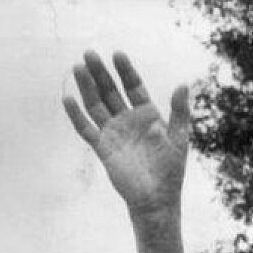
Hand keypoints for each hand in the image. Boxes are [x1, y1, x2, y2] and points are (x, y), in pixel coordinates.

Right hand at [63, 51, 189, 214]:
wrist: (157, 199)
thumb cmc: (170, 171)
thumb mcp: (178, 138)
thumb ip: (179, 112)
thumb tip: (184, 84)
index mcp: (147, 116)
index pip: (134, 87)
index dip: (126, 71)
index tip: (117, 54)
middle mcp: (128, 121)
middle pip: (111, 91)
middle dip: (101, 73)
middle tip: (90, 54)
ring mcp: (114, 133)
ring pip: (96, 105)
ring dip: (87, 87)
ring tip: (78, 67)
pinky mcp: (103, 148)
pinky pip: (86, 129)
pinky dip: (76, 115)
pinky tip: (69, 98)